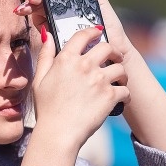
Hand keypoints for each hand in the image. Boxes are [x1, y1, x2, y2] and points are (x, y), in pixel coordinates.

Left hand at [16, 0, 137, 64]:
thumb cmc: (88, 57)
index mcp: (61, 21)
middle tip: (24, 4)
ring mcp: (82, 3)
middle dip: (35, 0)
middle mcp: (70, 10)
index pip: (42, 10)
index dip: (30, 9)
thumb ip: (52, 42)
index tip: (18, 11)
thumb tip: (41, 32)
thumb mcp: (64, 48)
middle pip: (49, 0)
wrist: (112, 58)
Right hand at [31, 22, 129, 151]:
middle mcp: (85, 66)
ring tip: (119, 80)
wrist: (58, 133)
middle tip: (114, 58)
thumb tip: (47, 35)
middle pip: (108, 47)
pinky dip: (125, 95)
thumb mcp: (39, 79)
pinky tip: (121, 99)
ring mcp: (99, 80)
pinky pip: (125, 90)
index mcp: (66, 59)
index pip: (83, 35)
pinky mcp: (110, 96)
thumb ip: (45, 55)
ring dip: (122, 74)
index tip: (98, 33)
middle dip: (113, 51)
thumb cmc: (46, 108)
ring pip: (120, 68)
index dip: (93, 31)